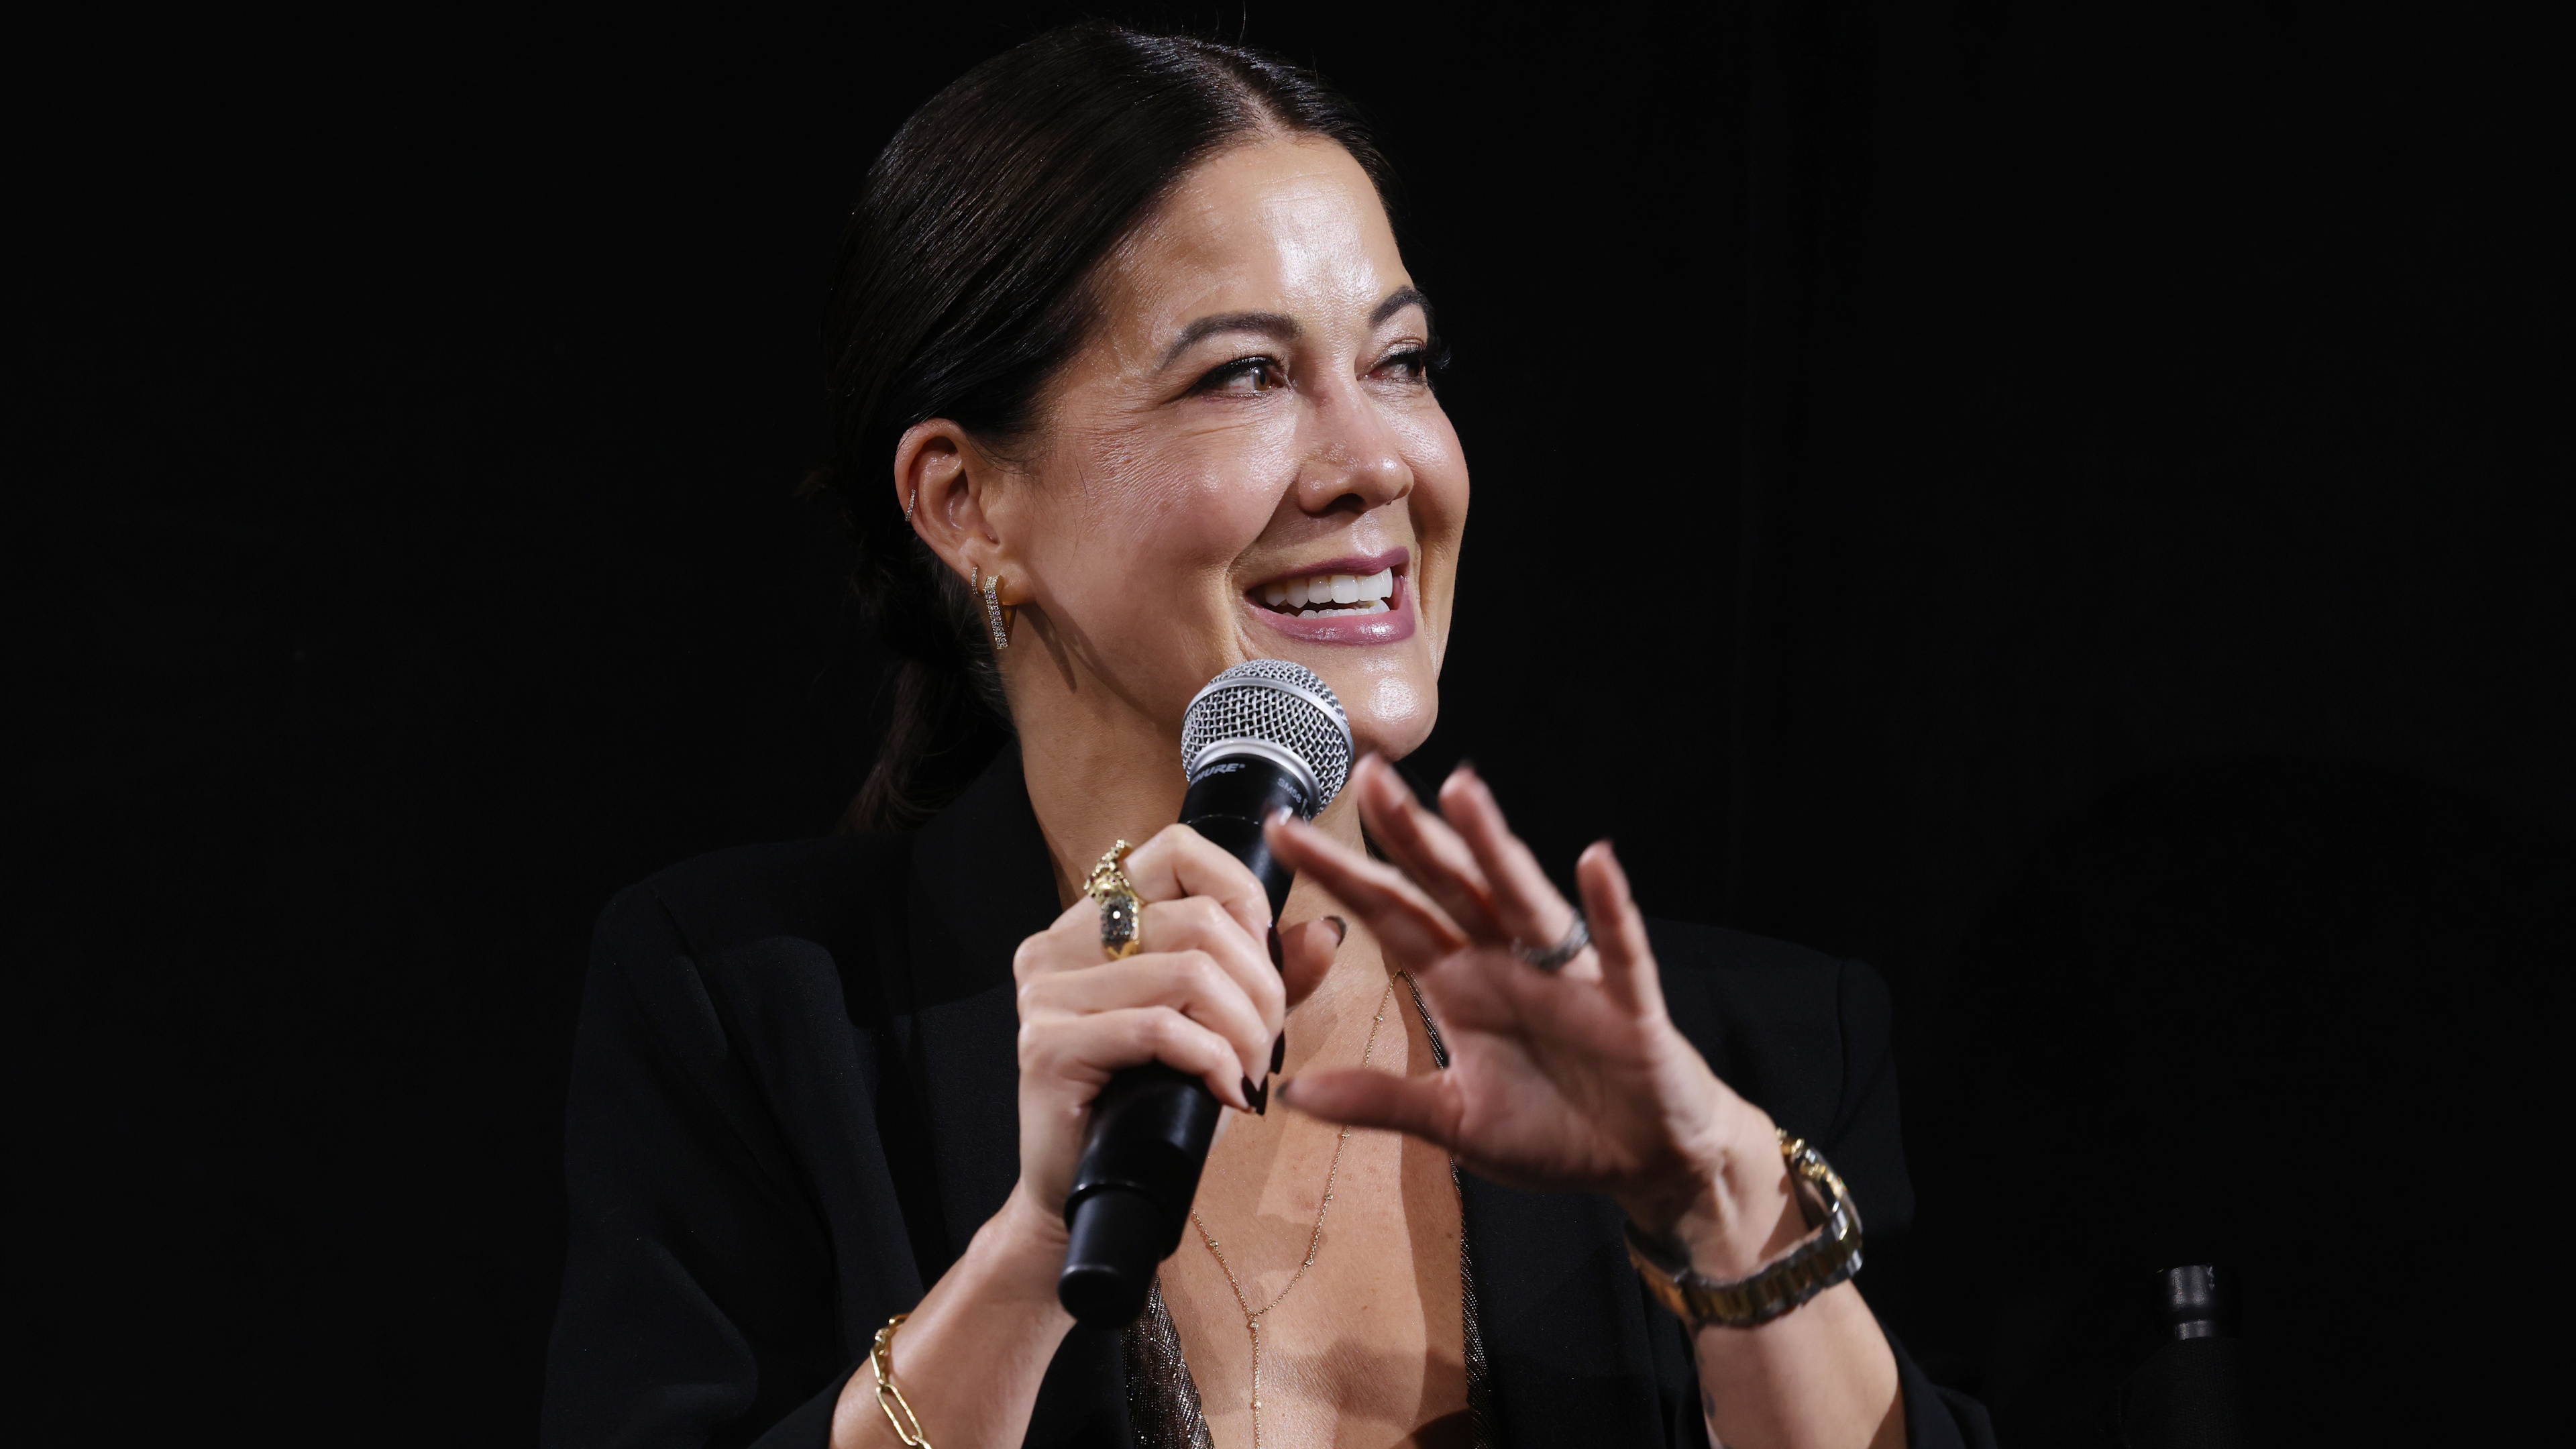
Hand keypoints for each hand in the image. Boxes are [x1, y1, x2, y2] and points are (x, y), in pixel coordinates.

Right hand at [1008, 823, 1340, 1221]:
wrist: (1088, 1192)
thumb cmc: (1154, 1102)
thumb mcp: (1224, 1027)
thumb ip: (1269, 976)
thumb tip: (1327, 932)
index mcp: (1094, 919)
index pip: (1177, 851)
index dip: (1243, 895)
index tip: (1268, 962)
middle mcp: (1058, 943)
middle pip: (1198, 920)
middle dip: (1261, 988)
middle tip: (1269, 1048)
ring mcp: (1044, 993)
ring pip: (1187, 973)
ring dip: (1244, 1032)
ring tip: (1249, 1074)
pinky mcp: (1045, 1046)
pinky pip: (1159, 1029)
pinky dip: (1214, 1061)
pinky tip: (1227, 1093)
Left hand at [1265, 756, 1797, 1274]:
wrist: (1645, 1163)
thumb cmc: (1555, 1133)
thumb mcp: (1454, 1122)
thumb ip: (1379, 1101)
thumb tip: (1291, 1093)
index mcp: (1461, 984)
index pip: (1390, 915)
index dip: (1341, 873)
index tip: (1283, 830)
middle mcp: (1508, 963)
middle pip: (1448, 886)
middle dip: (1408, 832)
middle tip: (1367, 773)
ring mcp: (1568, 978)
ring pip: (1522, 897)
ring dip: (1494, 845)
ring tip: (1461, 790)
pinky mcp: (1628, 1005)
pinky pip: (1618, 949)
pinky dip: (1607, 909)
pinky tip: (1594, 862)